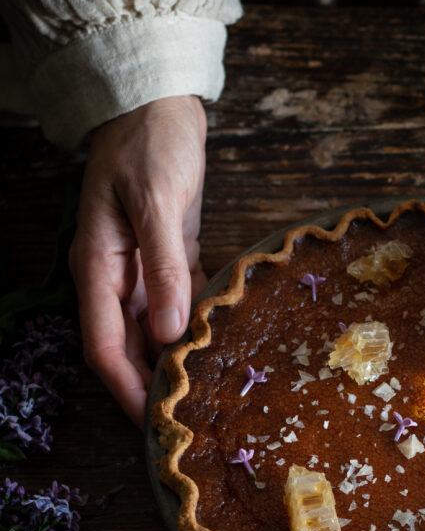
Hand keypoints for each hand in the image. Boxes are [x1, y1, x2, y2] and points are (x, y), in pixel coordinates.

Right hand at [69, 96, 207, 428]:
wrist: (157, 105)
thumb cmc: (149, 144)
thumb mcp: (157, 203)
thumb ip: (163, 267)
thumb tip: (171, 332)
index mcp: (99, 269)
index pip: (105, 348)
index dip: (126, 390)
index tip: (152, 425)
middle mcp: (118, 278)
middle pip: (130, 348)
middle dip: (152, 386)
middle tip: (188, 420)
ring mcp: (144, 269)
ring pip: (156, 331)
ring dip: (176, 361)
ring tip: (208, 394)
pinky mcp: (171, 258)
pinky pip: (180, 305)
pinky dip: (196, 327)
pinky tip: (220, 346)